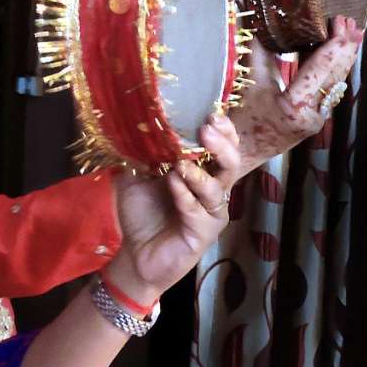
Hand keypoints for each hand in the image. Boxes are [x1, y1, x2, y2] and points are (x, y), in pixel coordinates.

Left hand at [104, 115, 241, 304]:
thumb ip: (140, 154)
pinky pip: (198, 210)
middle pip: (231, 163)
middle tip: (207, 129)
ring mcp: (211, 212)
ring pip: (219, 188)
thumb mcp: (135, 176)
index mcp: (202, 172)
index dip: (223, 130)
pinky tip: (172, 183)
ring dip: (200, 172)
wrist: (136, 254)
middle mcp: (213, 190)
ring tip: (181, 163)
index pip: (222, 147)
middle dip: (222, 145)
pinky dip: (185, 194)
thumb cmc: (141, 213)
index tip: (211, 113)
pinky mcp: (204, 232)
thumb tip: (135, 124)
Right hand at [229, 15, 362, 176]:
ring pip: (336, 83)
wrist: (240, 155)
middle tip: (350, 23)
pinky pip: (329, 91)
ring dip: (343, 59)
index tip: (340, 24)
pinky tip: (335, 56)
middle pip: (335, 75)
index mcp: (293, 106)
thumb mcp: (247, 85)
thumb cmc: (238, 122)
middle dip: (345, 48)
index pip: (319, 69)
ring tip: (351, 35)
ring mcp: (316, 120)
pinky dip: (334, 71)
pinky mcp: (315, 121)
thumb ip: (258, 55)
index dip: (332, 45)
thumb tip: (258, 25)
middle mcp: (311, 115)